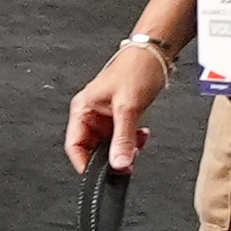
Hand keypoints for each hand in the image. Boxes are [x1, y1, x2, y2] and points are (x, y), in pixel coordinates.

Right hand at [67, 35, 173, 172]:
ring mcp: (106, 116)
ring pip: (110, 145)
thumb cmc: (136, 68)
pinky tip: (141, 137)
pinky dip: (132, 142)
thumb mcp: (128, 108)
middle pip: (93, 149)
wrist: (155, 53)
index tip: (100, 177)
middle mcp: (91, 114)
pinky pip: (122, 138)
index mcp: (83, 109)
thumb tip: (119, 164)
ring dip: (124, 150)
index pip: (75, 146)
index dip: (85, 164)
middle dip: (110, 157)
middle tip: (126, 162)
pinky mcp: (120, 116)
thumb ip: (123, 139)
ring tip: (136, 148)